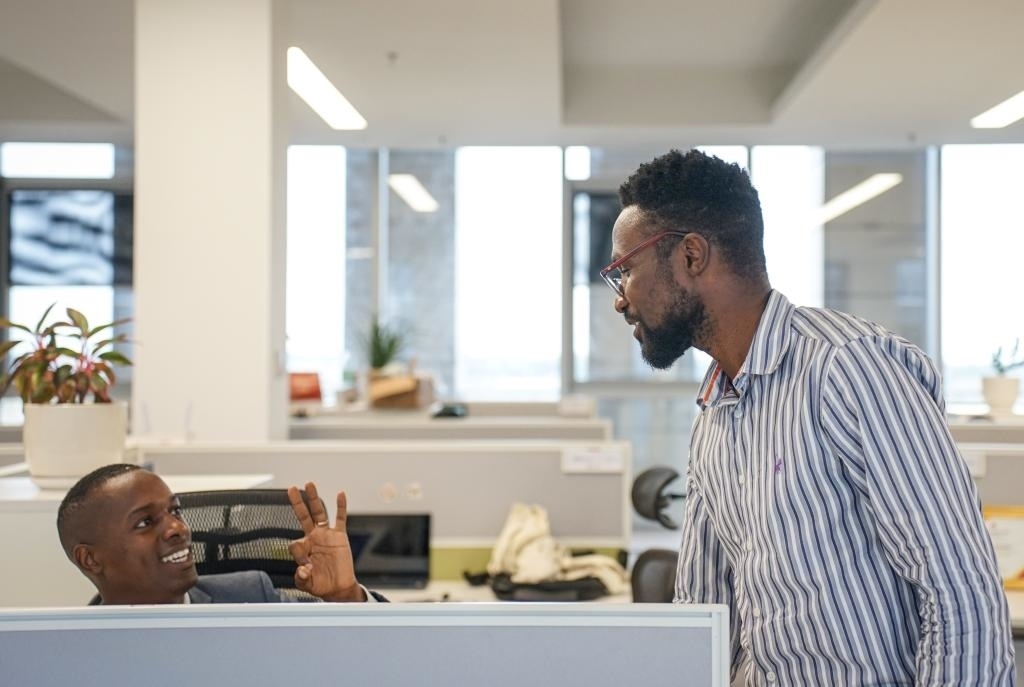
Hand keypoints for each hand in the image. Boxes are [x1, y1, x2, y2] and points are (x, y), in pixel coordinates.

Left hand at [287, 481, 365, 601]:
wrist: (338, 588)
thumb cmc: (320, 585)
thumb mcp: (306, 584)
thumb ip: (301, 578)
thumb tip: (303, 568)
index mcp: (303, 549)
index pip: (295, 543)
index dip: (299, 554)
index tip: (306, 567)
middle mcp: (313, 538)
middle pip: (303, 516)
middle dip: (297, 503)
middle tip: (291, 489)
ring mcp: (326, 535)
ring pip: (319, 512)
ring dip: (314, 499)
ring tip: (309, 484)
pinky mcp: (340, 536)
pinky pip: (340, 518)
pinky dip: (341, 506)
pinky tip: (340, 494)